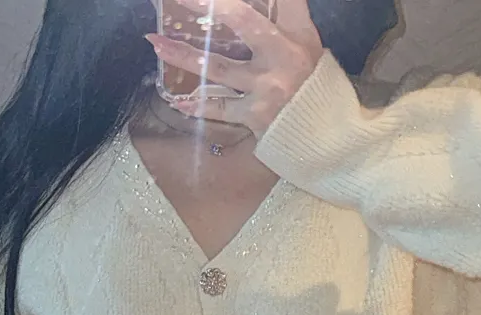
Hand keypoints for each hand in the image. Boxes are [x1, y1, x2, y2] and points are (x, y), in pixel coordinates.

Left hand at [145, 0, 322, 137]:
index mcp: (298, 34)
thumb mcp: (308, 45)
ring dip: (183, 55)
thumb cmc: (314, 85)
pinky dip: (197, 104)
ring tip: (155, 42)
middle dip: (211, 4)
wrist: (325, 136)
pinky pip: (219, 107)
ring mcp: (265, 87)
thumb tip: (248, 8)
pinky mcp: (254, 115)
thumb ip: (285, 20)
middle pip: (242, 20)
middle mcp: (282, 56)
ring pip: (218, 66)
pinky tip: (176, 99)